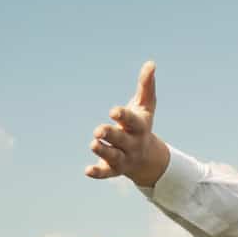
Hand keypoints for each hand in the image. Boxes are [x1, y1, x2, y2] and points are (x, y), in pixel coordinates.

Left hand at [85, 61, 170, 186]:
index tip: (113, 111)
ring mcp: (124, 158)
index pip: (132, 121)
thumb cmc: (141, 125)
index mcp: (139, 128)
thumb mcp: (146, 106)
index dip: (123, 116)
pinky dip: (97, 173)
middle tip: (98, 130)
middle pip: (122, 140)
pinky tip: (87, 170)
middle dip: (110, 135)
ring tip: (93, 143)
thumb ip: (146, 86)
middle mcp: (132, 144)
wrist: (147, 158)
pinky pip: (106, 173)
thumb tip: (151, 63)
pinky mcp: (113, 169)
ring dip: (103, 151)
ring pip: (113, 156)